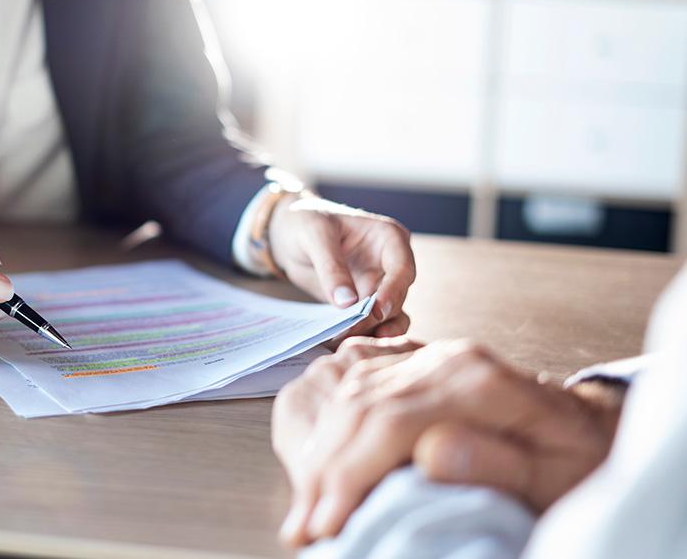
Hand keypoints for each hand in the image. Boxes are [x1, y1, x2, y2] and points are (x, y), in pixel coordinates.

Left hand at [268, 196, 414, 336]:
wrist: (288, 232)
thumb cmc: (305, 221)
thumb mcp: (314, 236)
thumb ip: (331, 267)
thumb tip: (347, 303)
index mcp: (389, 238)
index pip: (402, 268)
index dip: (393, 291)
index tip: (377, 311)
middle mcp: (390, 264)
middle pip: (396, 297)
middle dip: (376, 317)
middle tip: (351, 332)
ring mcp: (379, 285)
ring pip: (390, 316)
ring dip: (373, 331)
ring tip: (351, 343)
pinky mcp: (363, 303)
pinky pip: (370, 324)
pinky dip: (359, 334)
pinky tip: (342, 343)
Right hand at [276, 339, 621, 546]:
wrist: (584, 425)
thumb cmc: (576, 459)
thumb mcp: (557, 474)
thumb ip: (500, 463)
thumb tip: (432, 453)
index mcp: (477, 379)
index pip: (391, 421)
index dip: (351, 474)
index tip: (328, 522)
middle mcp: (443, 359)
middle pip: (360, 406)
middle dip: (325, 471)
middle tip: (304, 527)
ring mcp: (425, 359)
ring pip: (349, 396)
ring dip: (320, 454)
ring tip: (305, 508)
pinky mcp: (413, 367)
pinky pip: (355, 388)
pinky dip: (331, 432)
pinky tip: (320, 466)